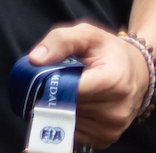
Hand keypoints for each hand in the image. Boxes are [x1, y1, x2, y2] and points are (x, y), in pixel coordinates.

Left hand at [29, 24, 150, 147]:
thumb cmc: (108, 51)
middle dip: (53, 91)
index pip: (68, 88)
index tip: (46, 71)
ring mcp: (110, 128)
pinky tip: (74, 102)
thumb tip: (35, 59)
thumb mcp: (86, 34)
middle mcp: (115, 111)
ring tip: (69, 89)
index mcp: (112, 83)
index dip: (51, 79)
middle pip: (65, 105)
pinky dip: (66, 116)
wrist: (137, 71)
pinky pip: (72, 129)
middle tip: (57, 78)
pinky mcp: (104, 138)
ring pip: (64, 118)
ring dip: (59, 105)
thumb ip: (60, 41)